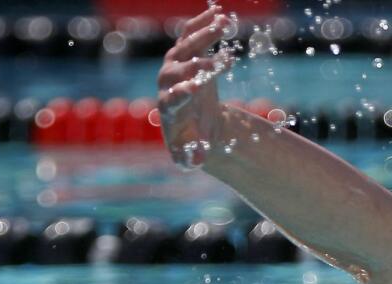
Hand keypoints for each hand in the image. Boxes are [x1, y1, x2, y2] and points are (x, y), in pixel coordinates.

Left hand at [156, 6, 235, 168]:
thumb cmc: (191, 139)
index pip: (174, 96)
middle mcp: (168, 80)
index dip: (184, 91)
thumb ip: (191, 158)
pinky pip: (192, 34)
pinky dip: (204, 23)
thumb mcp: (190, 154)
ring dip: (204, 34)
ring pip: (187, 44)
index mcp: (169, 105)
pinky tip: (219, 12)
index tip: (197, 88)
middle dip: (199, 63)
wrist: (191, 121)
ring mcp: (175, 63)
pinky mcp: (185, 52)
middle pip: (180, 67)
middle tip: (220, 62)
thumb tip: (197, 159)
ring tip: (223, 24)